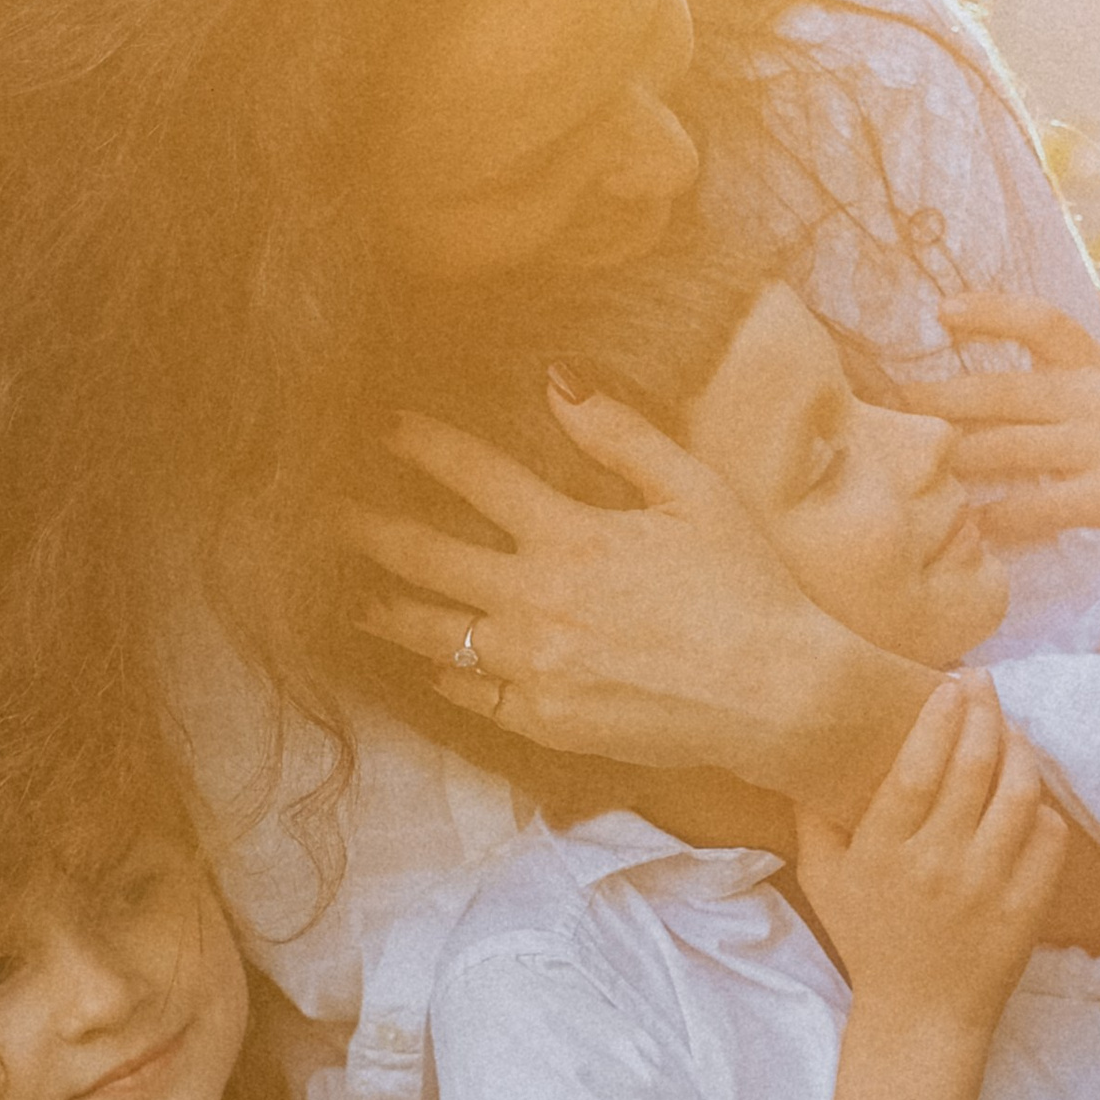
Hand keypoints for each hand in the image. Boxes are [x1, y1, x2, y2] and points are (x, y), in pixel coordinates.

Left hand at [345, 386, 876, 788]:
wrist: (776, 696)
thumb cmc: (747, 588)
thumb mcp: (694, 493)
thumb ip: (620, 435)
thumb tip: (557, 379)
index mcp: (573, 535)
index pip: (474, 476)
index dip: (422, 444)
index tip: (383, 425)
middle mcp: (538, 599)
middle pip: (425, 555)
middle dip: (367, 526)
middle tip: (322, 510)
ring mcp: (534, 665)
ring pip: (431, 630)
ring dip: (383, 606)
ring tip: (350, 595)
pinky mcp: (543, 719)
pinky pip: (470, 691)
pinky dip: (442, 670)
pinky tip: (425, 660)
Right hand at [793, 672, 1063, 1042]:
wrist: (921, 1015)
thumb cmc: (869, 939)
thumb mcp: (823, 879)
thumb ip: (812, 816)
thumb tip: (806, 751)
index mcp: (884, 853)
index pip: (917, 768)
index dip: (939, 719)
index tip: (949, 683)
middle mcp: (937, 865)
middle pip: (973, 767)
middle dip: (984, 712)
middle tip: (983, 684)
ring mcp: (988, 886)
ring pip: (1019, 793)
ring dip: (1019, 748)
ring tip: (1009, 730)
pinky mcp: (1028, 906)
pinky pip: (1049, 835)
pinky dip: (1043, 805)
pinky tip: (1026, 790)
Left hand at [910, 290, 1099, 559]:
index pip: (1043, 320)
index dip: (991, 310)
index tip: (941, 310)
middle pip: (1002, 390)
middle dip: (937, 397)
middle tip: (882, 402)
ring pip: (1008, 448)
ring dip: (954, 458)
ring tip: (909, 463)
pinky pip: (1038, 506)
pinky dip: (997, 518)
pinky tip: (966, 526)